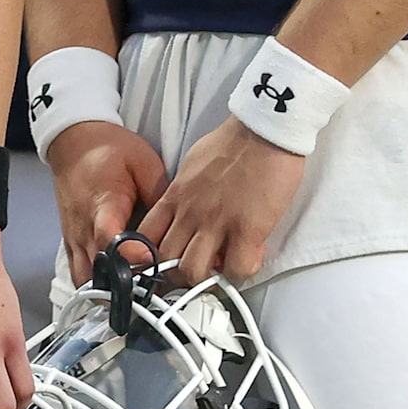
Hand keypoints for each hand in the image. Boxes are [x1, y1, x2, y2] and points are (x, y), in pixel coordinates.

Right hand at [47, 120, 170, 287]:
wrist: (74, 143)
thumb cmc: (108, 150)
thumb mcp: (143, 162)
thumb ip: (160, 195)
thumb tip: (178, 225)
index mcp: (103, 204)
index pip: (111, 239)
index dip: (131, 257)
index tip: (153, 264)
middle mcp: (84, 227)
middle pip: (99, 271)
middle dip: (126, 286)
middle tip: (154, 295)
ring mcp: (75, 239)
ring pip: (87, 282)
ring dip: (109, 293)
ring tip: (138, 299)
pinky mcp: (72, 244)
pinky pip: (81, 277)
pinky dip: (98, 288)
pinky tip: (118, 292)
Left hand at [136, 116, 304, 283]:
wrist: (263, 129)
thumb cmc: (232, 143)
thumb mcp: (192, 166)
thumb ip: (184, 193)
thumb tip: (185, 211)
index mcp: (175, 196)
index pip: (144, 238)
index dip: (149, 257)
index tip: (160, 264)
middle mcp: (190, 213)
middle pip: (164, 263)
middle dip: (176, 275)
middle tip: (194, 272)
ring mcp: (217, 223)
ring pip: (193, 273)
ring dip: (206, 278)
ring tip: (221, 269)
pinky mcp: (248, 229)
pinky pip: (238, 269)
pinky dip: (242, 271)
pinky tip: (250, 257)